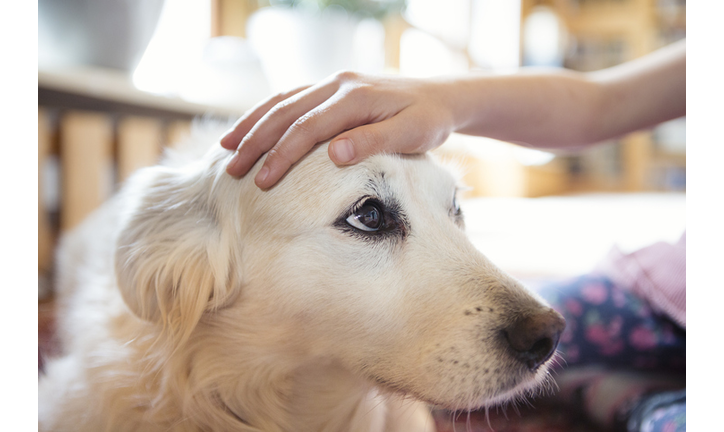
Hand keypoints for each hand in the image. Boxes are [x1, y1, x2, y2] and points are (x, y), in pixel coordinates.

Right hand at [220, 71, 456, 188]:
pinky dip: (268, 113)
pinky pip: (292, 98)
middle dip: (255, 141)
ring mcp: (333, 83)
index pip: (308, 127)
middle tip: (231, 169)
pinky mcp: (332, 88)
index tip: (262, 181)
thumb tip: (334, 154)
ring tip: (226, 148)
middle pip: (286, 111)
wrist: (441, 96)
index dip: (282, 155)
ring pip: (283, 101)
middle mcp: (338, 84)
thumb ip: (374, 141)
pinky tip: (252, 129)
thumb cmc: (429, 119)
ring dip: (253, 124)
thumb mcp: (413, 133)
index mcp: (355, 96)